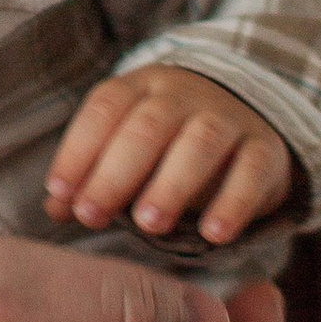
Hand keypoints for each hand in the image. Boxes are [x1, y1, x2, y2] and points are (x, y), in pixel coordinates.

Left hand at [43, 65, 292, 249]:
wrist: (245, 115)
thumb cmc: (168, 142)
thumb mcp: (127, 147)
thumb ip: (92, 175)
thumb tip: (55, 209)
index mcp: (140, 88)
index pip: (105, 108)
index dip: (79, 150)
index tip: (61, 194)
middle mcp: (183, 95)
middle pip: (148, 126)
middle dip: (116, 173)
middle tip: (93, 216)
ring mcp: (227, 118)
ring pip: (200, 142)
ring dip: (172, 184)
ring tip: (149, 225)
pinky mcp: (265, 147)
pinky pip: (252, 170)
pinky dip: (234, 202)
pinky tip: (214, 234)